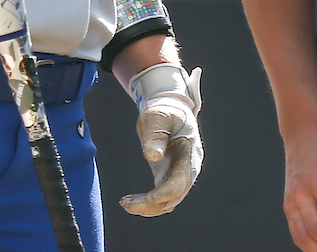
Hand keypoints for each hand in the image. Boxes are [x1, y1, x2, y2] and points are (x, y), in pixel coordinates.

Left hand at [120, 64, 202, 215]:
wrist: (169, 109)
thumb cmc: (164, 110)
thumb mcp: (158, 117)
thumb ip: (156, 135)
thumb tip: (152, 156)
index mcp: (190, 153)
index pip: (182, 181)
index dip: (166, 192)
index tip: (148, 198)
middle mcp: (188, 168)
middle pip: (175, 196)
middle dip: (152, 205)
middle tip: (127, 204)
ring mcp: (179, 174)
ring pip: (168, 202)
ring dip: (148, 208)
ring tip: (125, 203)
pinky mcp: (168, 177)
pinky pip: (161, 198)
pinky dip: (147, 204)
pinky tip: (129, 201)